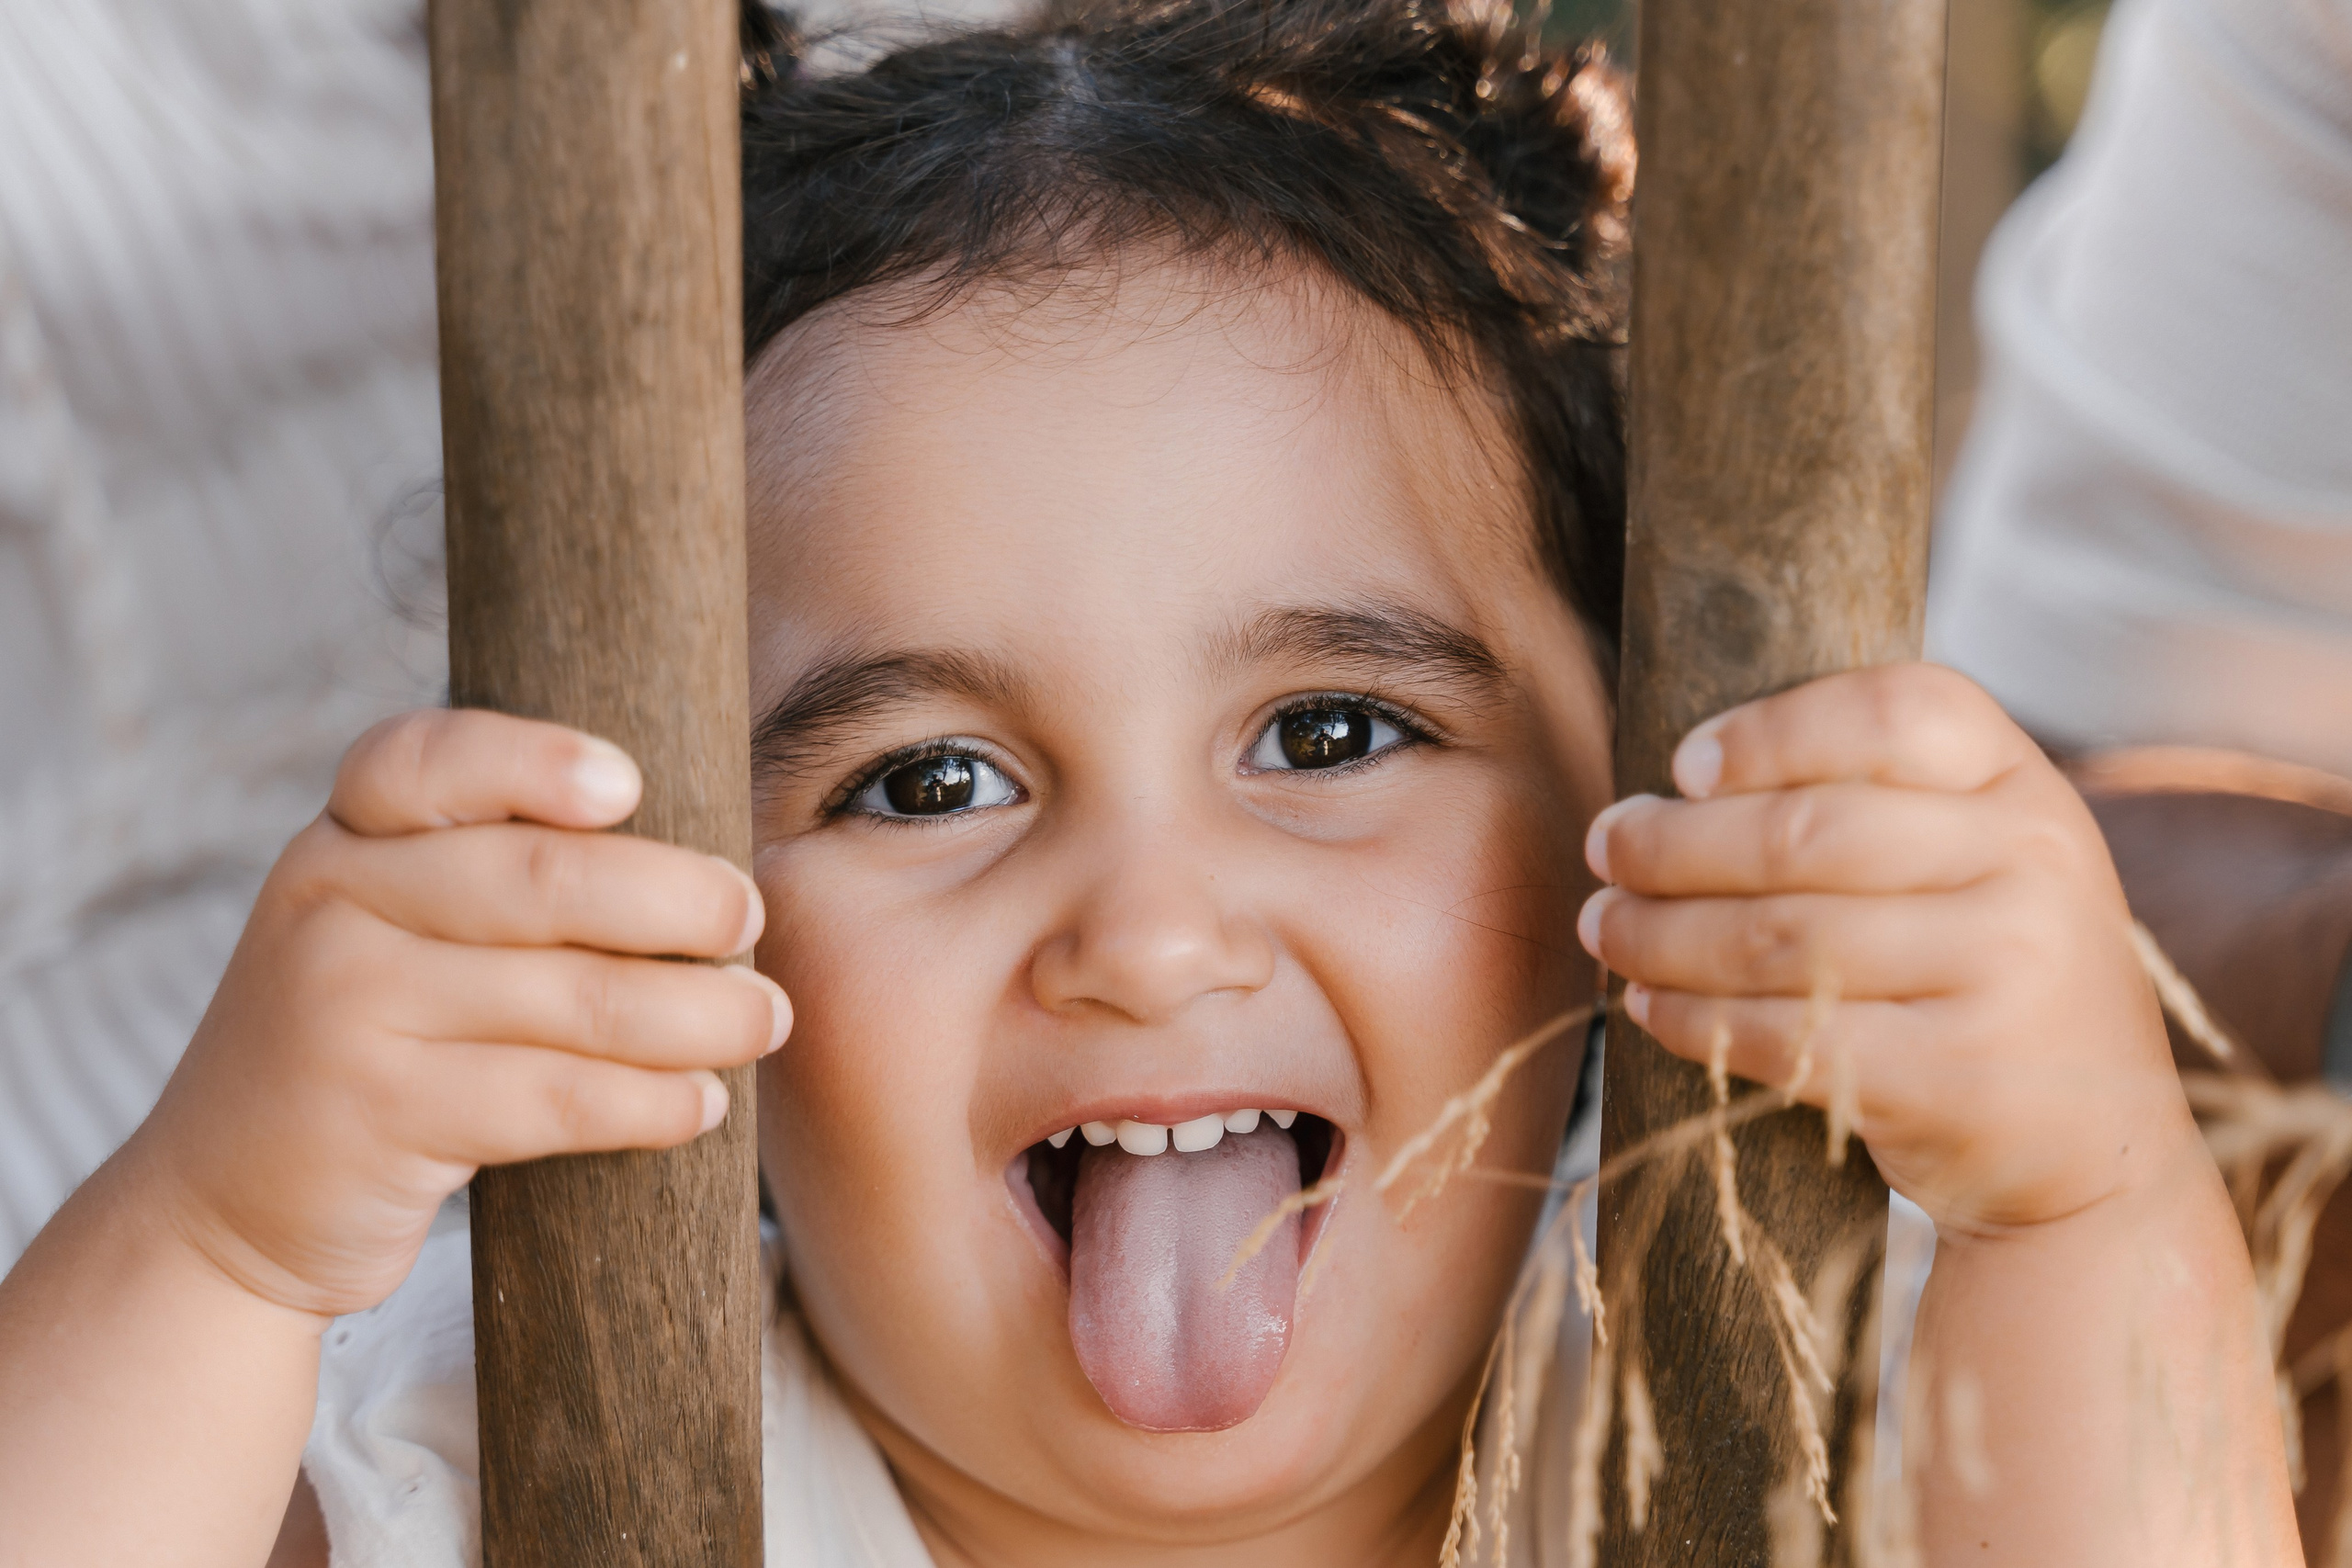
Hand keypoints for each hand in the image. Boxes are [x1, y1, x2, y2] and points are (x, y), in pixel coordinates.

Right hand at [120, 709, 790, 1317]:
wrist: (218, 1203)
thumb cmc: (364, 1043)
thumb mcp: (380, 929)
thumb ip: (484, 873)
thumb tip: (696, 862)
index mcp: (342, 837)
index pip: (426, 758)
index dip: (533, 759)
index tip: (631, 784)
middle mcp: (333, 905)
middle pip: (541, 879)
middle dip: (675, 896)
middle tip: (750, 916)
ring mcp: (347, 1011)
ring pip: (573, 998)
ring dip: (698, 1011)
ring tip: (763, 1018)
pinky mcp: (381, 1117)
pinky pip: (554, 1098)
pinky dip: (650, 1102)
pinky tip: (703, 1104)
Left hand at [1577, 664, 2195, 1233]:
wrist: (2096, 1154)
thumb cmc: (1991, 982)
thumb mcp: (1984, 865)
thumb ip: (1883, 803)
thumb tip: (1682, 781)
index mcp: (2029, 789)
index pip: (1893, 712)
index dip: (1771, 730)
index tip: (1683, 765)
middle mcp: (2032, 866)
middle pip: (1806, 831)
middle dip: (1675, 841)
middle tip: (1606, 848)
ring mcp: (2003, 973)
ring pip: (1778, 936)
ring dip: (1661, 932)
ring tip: (1606, 926)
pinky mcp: (1955, 1077)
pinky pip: (1785, 1034)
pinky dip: (1694, 1019)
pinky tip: (1649, 1006)